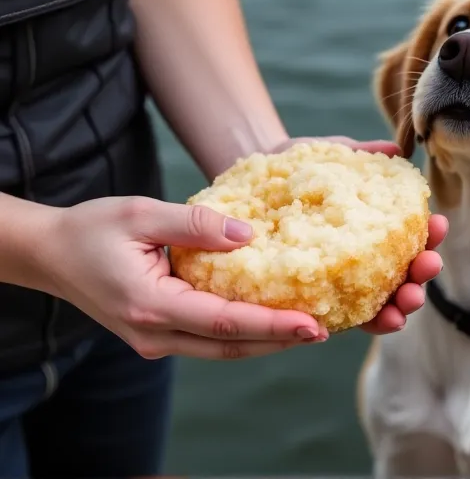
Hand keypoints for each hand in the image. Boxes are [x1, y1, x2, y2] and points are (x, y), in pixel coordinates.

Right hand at [36, 197, 326, 360]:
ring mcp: (156, 341)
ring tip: (308, 328)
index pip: (225, 321)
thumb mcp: (140, 213)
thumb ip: (195, 224)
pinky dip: (243, 333)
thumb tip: (249, 234)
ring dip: (265, 341)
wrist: (51, 255)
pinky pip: (210, 339)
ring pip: (222, 348)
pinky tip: (270, 320)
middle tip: (325, 329)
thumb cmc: (92, 229)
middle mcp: (155, 334)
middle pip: (230, 345)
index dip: (272, 325)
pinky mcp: (160, 335)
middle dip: (280, 341)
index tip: (313, 324)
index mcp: (151, 305)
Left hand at [270, 136, 447, 334]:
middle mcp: (363, 261)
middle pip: (402, 274)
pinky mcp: (317, 302)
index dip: (429, 235)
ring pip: (382, 303)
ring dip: (402, 307)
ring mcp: (342, 285)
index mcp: (372, 229)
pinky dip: (370, 322)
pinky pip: (348, 319)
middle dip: (421, 275)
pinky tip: (380, 319)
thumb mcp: (323, 155)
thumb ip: (357, 154)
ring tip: (406, 303)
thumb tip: (396, 150)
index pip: (409, 238)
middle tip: (429, 265)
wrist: (244, 185)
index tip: (439, 224)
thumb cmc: (290, 170)